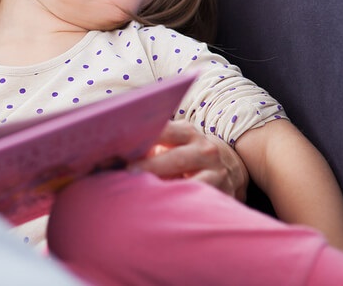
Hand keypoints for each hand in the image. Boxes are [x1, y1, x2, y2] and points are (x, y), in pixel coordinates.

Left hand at [128, 120, 248, 200]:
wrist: (228, 165)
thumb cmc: (185, 153)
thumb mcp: (173, 143)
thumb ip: (150, 146)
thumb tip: (113, 156)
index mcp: (187, 133)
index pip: (163, 131)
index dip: (141, 140)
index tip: (120, 148)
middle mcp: (205, 150)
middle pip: (175, 158)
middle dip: (151, 166)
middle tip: (129, 173)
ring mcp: (217, 173)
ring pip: (191, 183)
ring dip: (168, 189)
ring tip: (145, 195)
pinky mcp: (224, 194)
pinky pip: (201, 201)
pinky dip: (183, 204)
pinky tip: (166, 210)